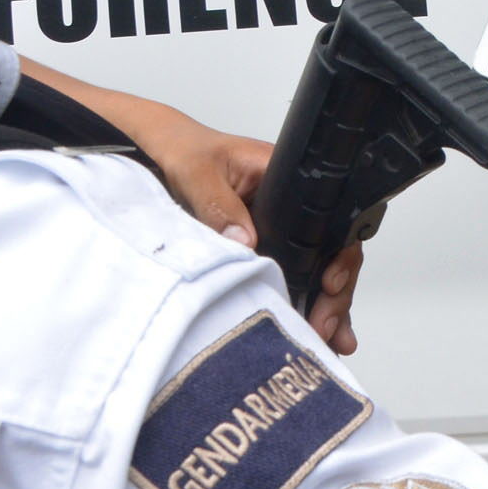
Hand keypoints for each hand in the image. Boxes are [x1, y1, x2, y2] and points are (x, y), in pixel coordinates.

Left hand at [58, 79, 364, 353]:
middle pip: (328, 253)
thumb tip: (245, 242)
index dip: (338, 255)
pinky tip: (307, 328)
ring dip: (322, 306)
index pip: (328, 220)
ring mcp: (274, 230)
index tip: (329, 283)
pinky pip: (285, 277)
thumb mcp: (196, 170)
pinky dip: (297, 304)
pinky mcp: (256, 247)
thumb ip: (218, 204)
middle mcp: (288, 206)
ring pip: (313, 271)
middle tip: (326, 327)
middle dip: (334, 294)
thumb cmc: (179, 148)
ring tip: (329, 340)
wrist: (150, 150)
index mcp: (285, 178)